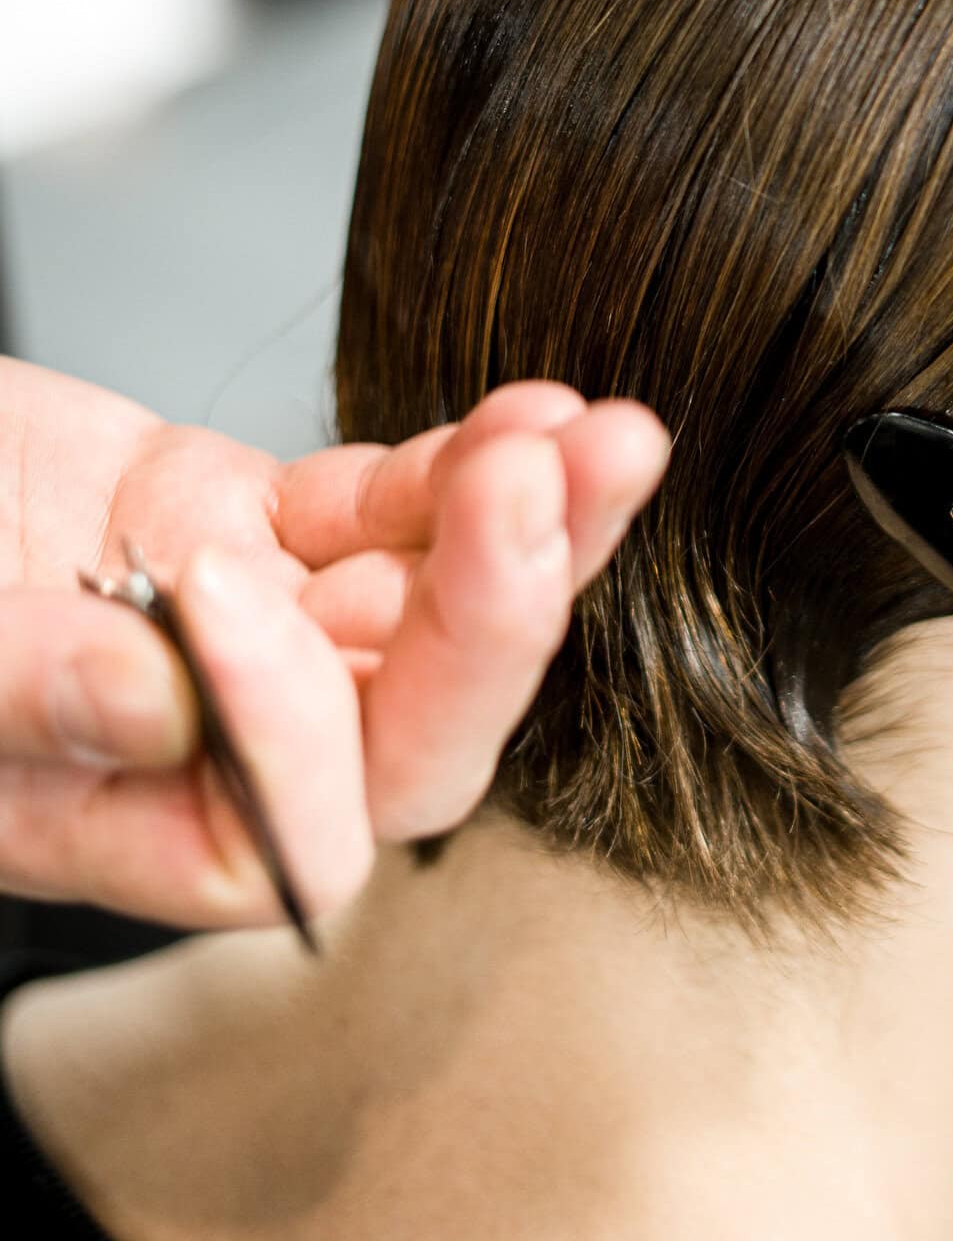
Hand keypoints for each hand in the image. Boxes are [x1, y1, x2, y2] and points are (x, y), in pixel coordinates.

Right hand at [0, 359, 668, 930]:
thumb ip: (22, 690)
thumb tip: (164, 698)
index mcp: (143, 826)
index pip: (305, 817)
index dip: (331, 717)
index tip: (261, 580)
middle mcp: (223, 741)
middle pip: (412, 715)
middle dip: (503, 605)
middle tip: (562, 487)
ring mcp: (252, 625)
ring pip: (426, 596)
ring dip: (526, 518)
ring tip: (605, 438)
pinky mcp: (257, 521)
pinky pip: (385, 504)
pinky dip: (459, 460)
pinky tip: (530, 414)